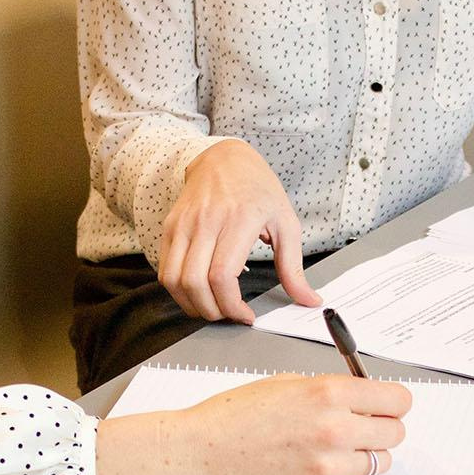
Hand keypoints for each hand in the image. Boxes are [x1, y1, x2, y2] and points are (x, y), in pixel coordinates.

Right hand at [94, 374, 410, 474]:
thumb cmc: (236, 415)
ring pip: (379, 463)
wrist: (202, 454)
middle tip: (359, 426)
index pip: (398, 400)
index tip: (385, 405)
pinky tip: (313, 466)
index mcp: (329, 393)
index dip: (392, 402)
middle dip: (380, 427)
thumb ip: (332, 390)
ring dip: (363, 455)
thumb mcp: (288, 383)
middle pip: (395, 433)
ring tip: (332, 449)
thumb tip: (367, 398)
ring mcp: (330, 467)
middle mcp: (336, 430)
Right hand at [159, 139, 321, 322]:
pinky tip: (197, 291)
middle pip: (194, 283)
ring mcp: (183, 224)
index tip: (245, 315)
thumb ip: (294, 267)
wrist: (224, 158)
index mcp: (239, 220)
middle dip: (211, 311)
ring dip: (191, 304)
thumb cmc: (258, 189)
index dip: (231, 306)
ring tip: (212, 307)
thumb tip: (308, 299)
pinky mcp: (170, 227)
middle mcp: (206, 221)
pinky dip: (178, 290)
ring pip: (173, 280)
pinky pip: (164, 269)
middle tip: (228, 315)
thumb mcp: (286, 223)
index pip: (222, 275)